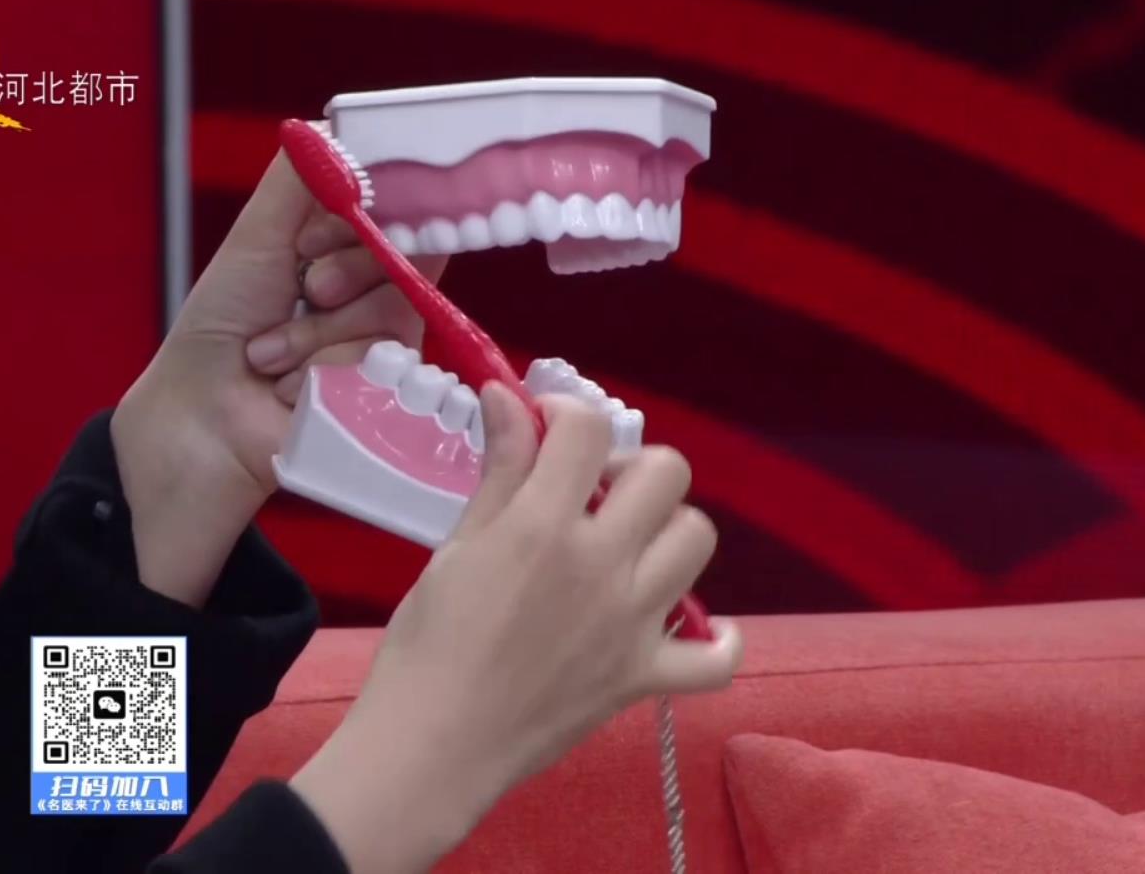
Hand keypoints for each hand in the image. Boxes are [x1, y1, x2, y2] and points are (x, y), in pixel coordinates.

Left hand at [111, 151, 446, 606]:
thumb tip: (336, 126)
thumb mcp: (255, 238)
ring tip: (273, 356)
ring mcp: (385, 344)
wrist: (201, 417)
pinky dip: (323, 371)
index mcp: (347, 249)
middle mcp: (376, 293)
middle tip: (304, 289)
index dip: (368, 215)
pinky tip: (292, 389)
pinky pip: (379, 360)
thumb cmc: (218, 331)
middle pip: (408, 256)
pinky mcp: (389, 394)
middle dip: (343, 271)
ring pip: (393, 310)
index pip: (399, 210)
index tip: (315, 236)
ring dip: (317, 334)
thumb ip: (298, 182)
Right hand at [290, 385, 743, 873]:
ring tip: (627, 549)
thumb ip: (499, 472)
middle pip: (666, 472)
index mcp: (543, 527)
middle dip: (629, 466)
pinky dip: (717, 642)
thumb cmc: (427, 646)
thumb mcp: (457, 546)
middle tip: (591, 493)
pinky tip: (690, 627)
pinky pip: (717, 659)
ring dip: (666, 530)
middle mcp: (601, 566)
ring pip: (696, 540)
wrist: (431, 747)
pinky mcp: (644, 677)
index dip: (568, 412)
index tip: (547, 429)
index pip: (588, 430)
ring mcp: (632, 623)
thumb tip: (509, 396)